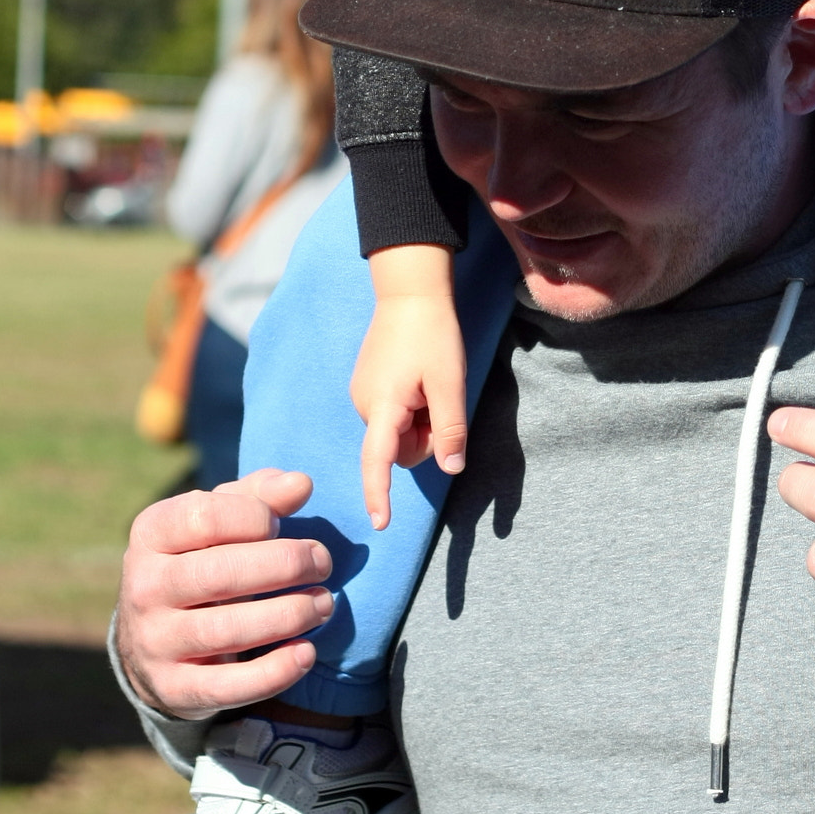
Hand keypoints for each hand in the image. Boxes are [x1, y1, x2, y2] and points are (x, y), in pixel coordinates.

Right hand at [115, 469, 333, 719]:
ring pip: (226, 631)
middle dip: (285, 565)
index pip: (206, 517)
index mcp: (152, 532)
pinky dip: (273, 672)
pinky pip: (226, 687)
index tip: (280, 525)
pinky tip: (306, 653)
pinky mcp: (172, 688)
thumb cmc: (204, 556)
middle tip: (322, 563)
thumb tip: (302, 483)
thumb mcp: (222, 517)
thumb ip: (262, 494)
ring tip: (324, 604)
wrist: (154, 636)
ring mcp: (153, 642)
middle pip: (220, 574)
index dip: (255, 517)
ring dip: (288, 616)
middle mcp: (143, 587)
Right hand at [352, 248, 467, 527]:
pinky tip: (419, 378)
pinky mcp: (367, 383)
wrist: (410, 289)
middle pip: (396, 449)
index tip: (381, 524)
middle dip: (422, 439)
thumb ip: (450, 429)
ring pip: (395, 432)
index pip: (378, 462)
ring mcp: (362, 392)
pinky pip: (390, 414)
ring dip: (417, 422)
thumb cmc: (432, 334)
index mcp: (382, 406)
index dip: (380, 494)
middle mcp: (364, 404)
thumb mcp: (450, 382)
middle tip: (442, 403)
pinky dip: (409, 408)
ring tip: (430, 385)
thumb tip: (451, 469)